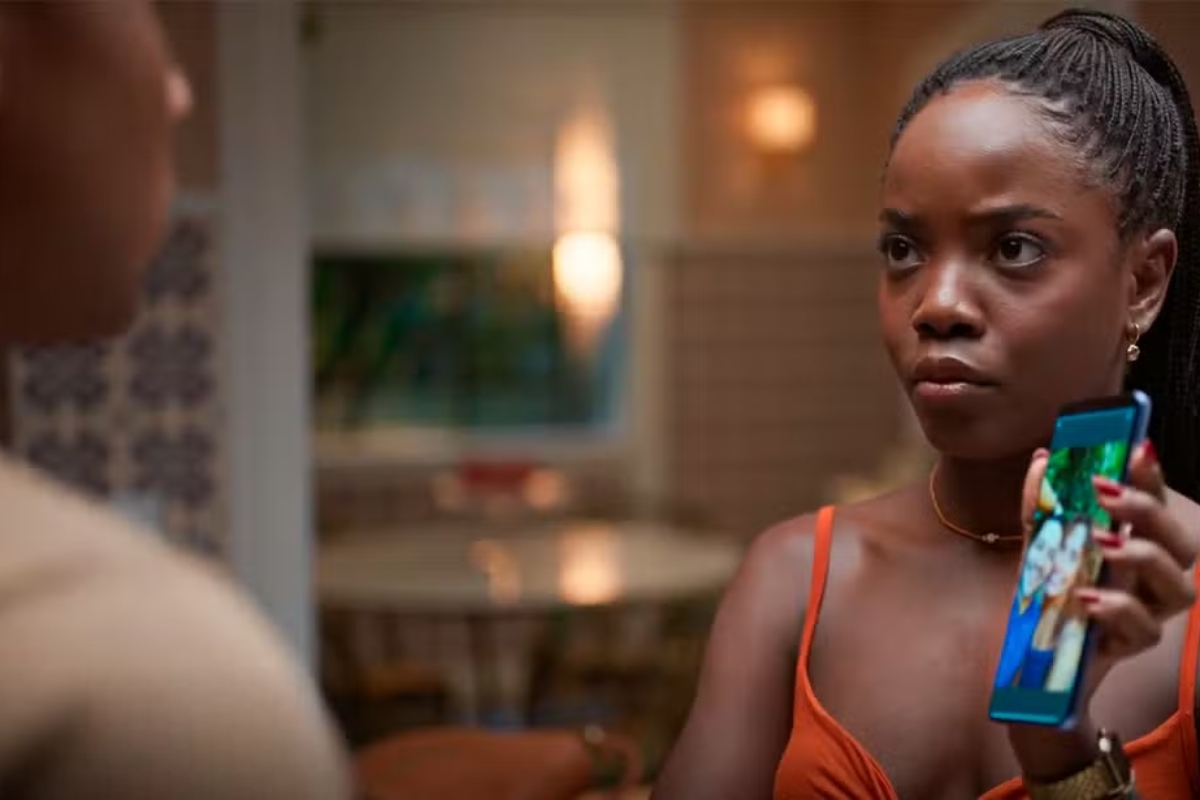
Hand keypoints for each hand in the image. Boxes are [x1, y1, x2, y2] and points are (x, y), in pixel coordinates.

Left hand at [1007, 441, 1199, 780]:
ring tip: (1103, 541)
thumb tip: (1045, 458)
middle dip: (1150, 513)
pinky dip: (1119, 609)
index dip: (1153, 479)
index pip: (1157, 509)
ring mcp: (1145, 616)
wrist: (1032, 664)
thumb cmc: (1047, 597)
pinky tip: (1088, 596)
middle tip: (1107, 491)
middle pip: (1182, 545)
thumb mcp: (1039, 545)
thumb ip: (1042, 504)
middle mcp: (1150, 582)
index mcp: (1135, 549)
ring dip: (1143, 557)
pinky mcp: (1126, 650)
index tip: (1136, 447)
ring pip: (1179, 589)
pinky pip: (1143, 631)